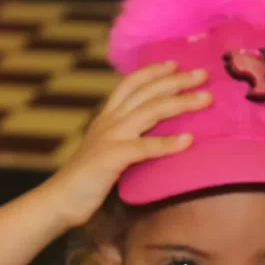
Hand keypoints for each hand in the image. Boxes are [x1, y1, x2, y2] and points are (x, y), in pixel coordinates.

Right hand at [42, 61, 211, 227]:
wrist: (59, 201)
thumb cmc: (85, 182)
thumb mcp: (106, 151)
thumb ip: (124, 140)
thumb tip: (150, 138)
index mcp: (106, 118)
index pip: (130, 84)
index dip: (152, 71)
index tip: (175, 63)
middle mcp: (109, 122)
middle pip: (146, 92)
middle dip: (176, 80)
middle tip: (202, 74)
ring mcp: (109, 137)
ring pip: (150, 111)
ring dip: (180, 103)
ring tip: (206, 98)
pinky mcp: (111, 158)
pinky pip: (144, 147)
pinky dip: (168, 143)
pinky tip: (189, 140)